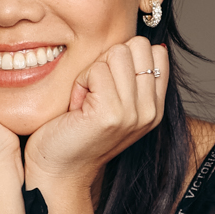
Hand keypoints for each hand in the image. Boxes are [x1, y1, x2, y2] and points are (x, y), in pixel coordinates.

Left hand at [22, 35, 168, 191]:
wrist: (58, 171)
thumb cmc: (76, 133)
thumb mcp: (113, 103)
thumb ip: (128, 77)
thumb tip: (132, 42)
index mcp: (155, 106)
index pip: (155, 50)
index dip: (125, 56)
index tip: (108, 83)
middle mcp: (151, 110)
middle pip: (136, 46)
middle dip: (108, 60)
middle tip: (94, 91)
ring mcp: (134, 113)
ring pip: (116, 53)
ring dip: (92, 71)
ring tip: (85, 100)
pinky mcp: (111, 114)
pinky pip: (96, 70)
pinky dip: (80, 83)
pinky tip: (77, 106)